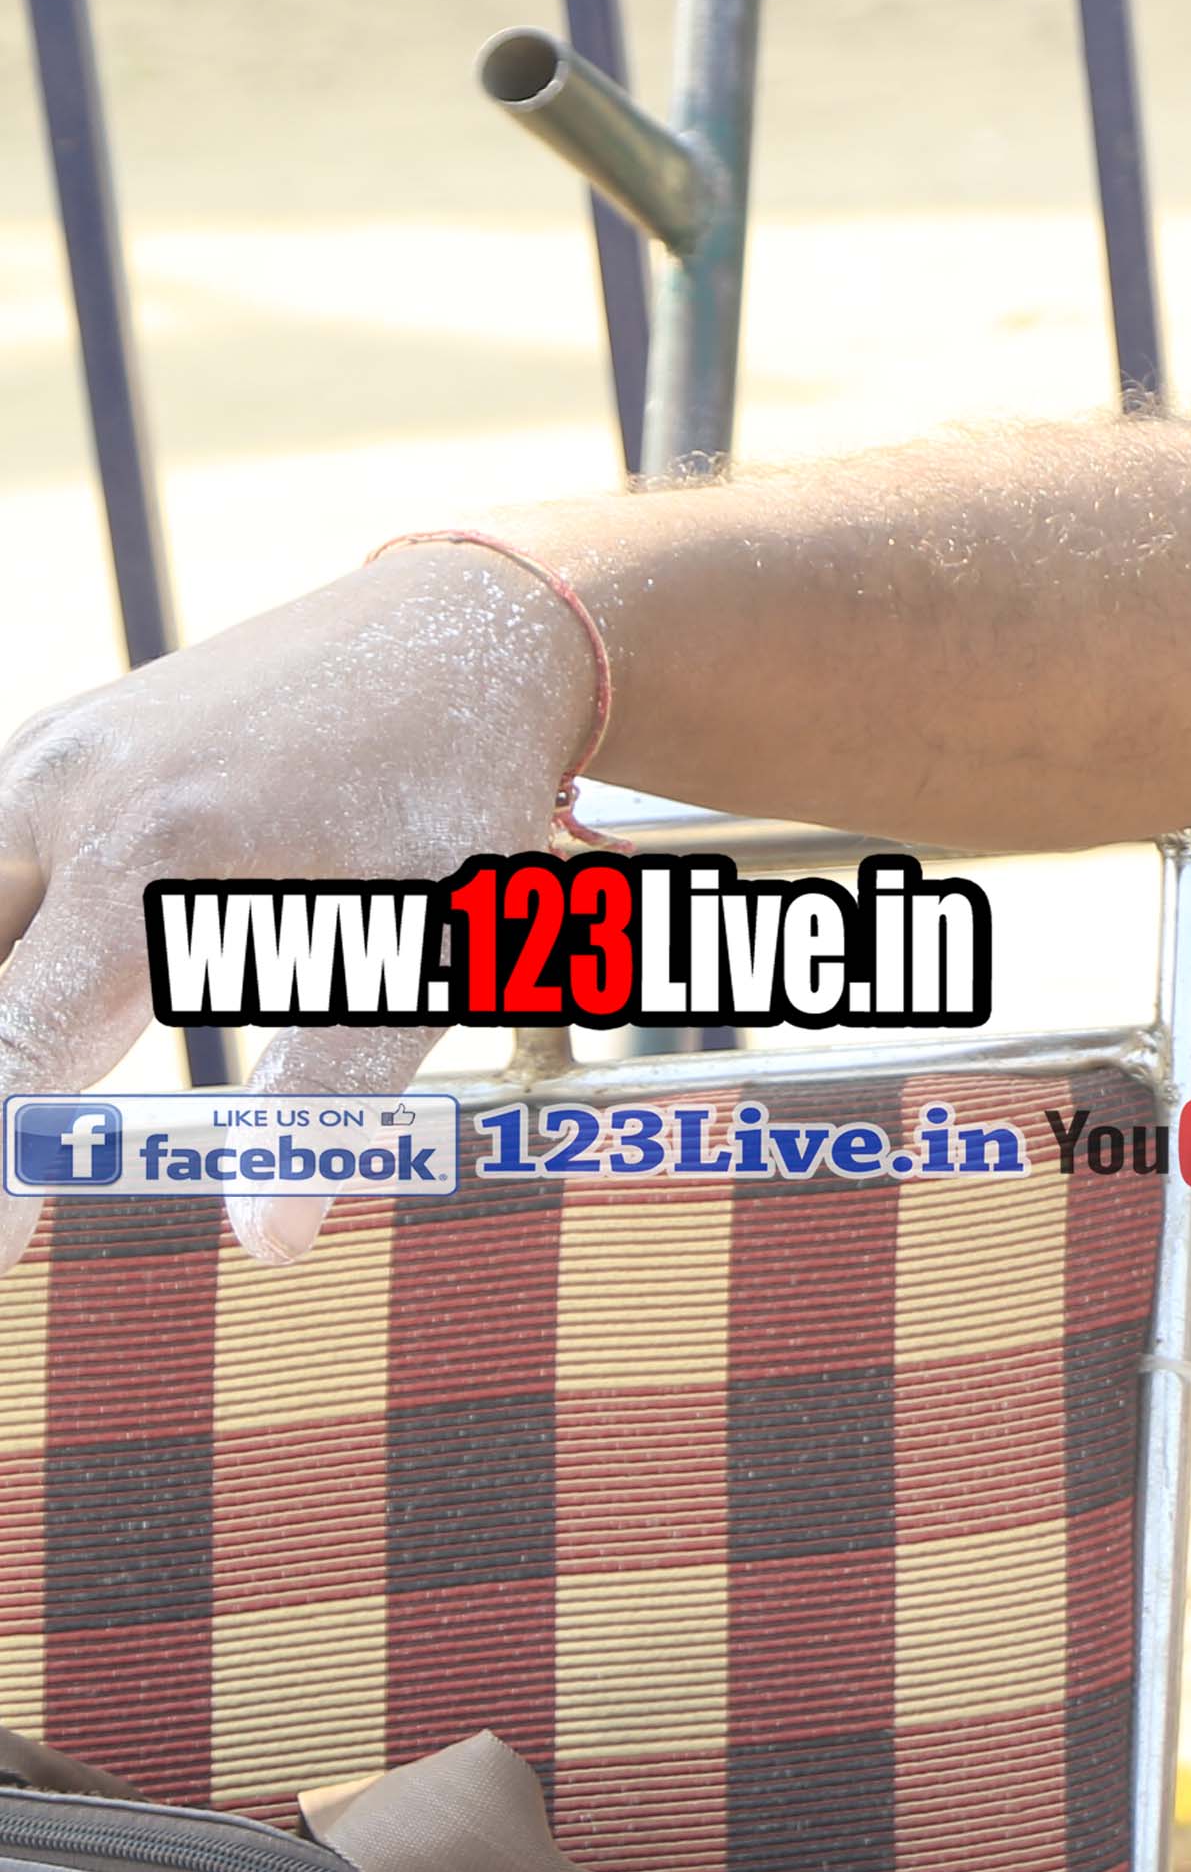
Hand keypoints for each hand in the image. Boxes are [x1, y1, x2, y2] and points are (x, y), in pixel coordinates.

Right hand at [0, 545, 600, 1269]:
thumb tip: (268, 1242)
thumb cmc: (454, 801)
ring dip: (0, 1010)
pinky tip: (33, 995)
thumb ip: (332, 1098)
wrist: (464, 629)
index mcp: (146, 864)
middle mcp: (64, 797)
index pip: (17, 1054)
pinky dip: (1, 942)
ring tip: (37, 1100)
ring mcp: (40, 757)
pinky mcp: (45, 742)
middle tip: (24, 1173)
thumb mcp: (426, 947)